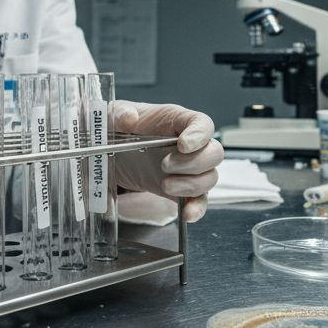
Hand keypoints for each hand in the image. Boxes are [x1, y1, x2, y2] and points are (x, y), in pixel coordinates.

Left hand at [110, 100, 222, 221]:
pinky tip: (186, 213)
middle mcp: (190, 145)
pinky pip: (200, 200)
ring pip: (210, 178)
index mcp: (177, 121)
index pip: (202, 124)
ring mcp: (189, 169)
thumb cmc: (122, 128)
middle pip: (214, 153)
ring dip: (191, 186)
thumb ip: (120, 113)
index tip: (183, 145)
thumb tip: (128, 118)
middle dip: (193, 163)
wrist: (114, 152)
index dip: (199, 135)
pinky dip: (196, 208)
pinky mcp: (182, 190)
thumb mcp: (114, 115)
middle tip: (164, 165)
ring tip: (164, 185)